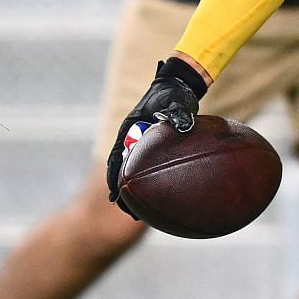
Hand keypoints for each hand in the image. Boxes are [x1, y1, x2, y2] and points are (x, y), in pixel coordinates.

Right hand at [105, 56, 208, 214]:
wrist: (177, 86)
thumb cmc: (173, 94)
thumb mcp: (174, 102)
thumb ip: (177, 114)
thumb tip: (183, 125)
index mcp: (130, 129)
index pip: (117, 158)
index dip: (115, 177)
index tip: (115, 194)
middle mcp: (131, 138)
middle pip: (122, 169)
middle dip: (123, 190)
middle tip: (127, 210)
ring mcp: (140, 142)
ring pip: (134, 170)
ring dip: (134, 189)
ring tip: (139, 211)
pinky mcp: (152, 145)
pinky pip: (148, 165)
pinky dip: (149, 180)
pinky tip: (160, 196)